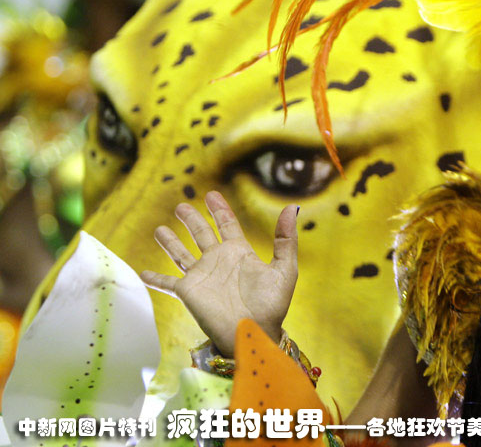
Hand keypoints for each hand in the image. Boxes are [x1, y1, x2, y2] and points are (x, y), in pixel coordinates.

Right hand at [140, 191, 298, 356]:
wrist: (254, 333)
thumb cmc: (272, 305)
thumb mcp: (285, 269)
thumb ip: (285, 239)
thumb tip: (290, 208)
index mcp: (239, 253)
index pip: (227, 224)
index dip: (220, 209)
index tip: (212, 195)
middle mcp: (218, 261)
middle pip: (201, 234)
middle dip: (192, 220)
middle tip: (181, 206)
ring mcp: (202, 276)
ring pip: (181, 254)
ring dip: (170, 242)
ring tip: (159, 229)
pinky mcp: (188, 292)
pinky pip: (167, 282)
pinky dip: (154, 279)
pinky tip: (142, 274)